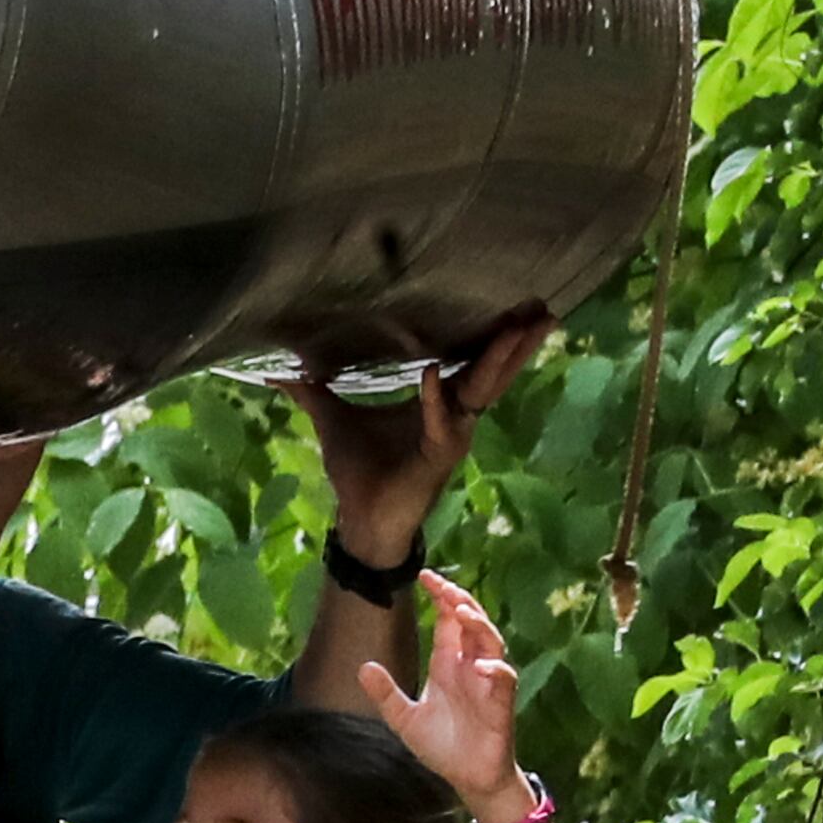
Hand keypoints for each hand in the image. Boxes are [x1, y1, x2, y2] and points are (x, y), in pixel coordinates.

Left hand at [296, 313, 548, 565]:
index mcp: (437, 402)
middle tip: (542, 304)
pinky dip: (435, 401)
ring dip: (500, 359)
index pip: (470, 360)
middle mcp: (454, 415)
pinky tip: (431, 375)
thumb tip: (281, 369)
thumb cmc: (357, 471)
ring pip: (482, 390)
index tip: (514, 303)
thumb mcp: (334, 419)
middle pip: (492, 369)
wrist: (361, 519)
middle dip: (516, 339)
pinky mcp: (439, 455)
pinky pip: (442, 423)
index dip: (492, 334)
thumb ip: (314, 392)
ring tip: (522, 328)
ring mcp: (452, 434)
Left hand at [360, 570, 527, 809]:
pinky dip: (494, 669)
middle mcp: (469, 667)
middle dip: (460, 601)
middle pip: (472, 623)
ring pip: (491, 642)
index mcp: (447, 665)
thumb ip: (385, 694)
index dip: (441, 598)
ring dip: (479, 626)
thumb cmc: (441, 746)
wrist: (466, 777)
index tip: (426, 576)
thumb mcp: (404, 719)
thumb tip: (362, 667)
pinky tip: (480, 665)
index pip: (447, 622)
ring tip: (461, 612)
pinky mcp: (500, 704)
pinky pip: (503, 679)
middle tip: (444, 585)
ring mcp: (487, 683)